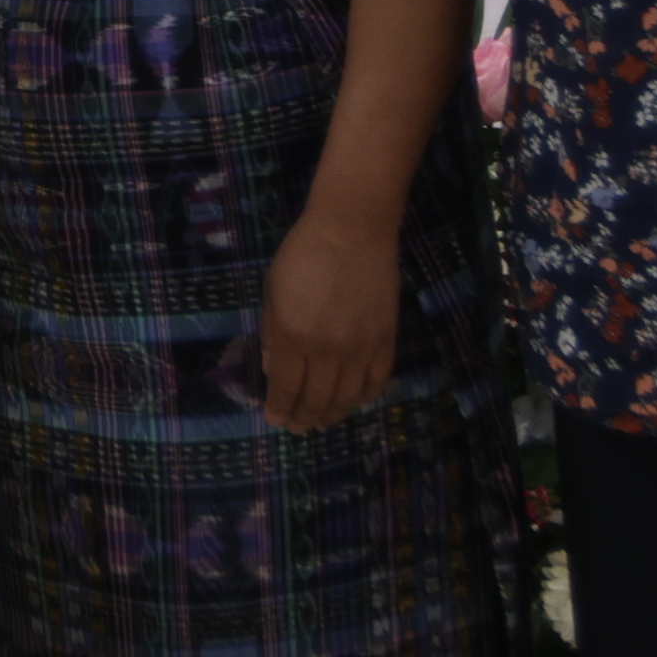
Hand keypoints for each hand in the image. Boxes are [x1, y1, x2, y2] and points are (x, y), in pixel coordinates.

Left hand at [253, 205, 398, 431]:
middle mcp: (325, 349)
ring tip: (322, 423)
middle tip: (297, 428)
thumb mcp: (272, 290)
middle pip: (315, 399)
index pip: (285, 386)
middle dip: (303, 418)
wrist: (352, 228)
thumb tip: (271, 369)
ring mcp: (359, 347)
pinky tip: (354, 402)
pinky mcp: (385, 339)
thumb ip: (271, 333)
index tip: (274, 419)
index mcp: (291, 335)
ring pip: (345, 397)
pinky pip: (376, 380)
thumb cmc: (303, 253)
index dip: (279, 407)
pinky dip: (364, 397)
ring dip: (332, 415)